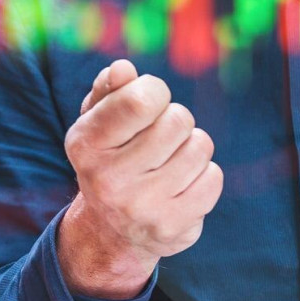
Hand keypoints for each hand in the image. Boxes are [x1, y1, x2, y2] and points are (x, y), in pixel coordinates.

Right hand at [57, 60, 222, 298]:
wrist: (111, 231)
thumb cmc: (111, 159)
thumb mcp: (98, 121)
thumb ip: (109, 89)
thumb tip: (122, 69)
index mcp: (86, 144)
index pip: (141, 100)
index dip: (155, 91)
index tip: (148, 103)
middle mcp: (109, 180)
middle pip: (178, 120)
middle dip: (175, 120)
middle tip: (160, 137)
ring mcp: (142, 207)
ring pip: (200, 147)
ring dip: (191, 147)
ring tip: (170, 160)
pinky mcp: (172, 228)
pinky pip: (213, 178)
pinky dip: (204, 175)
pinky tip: (181, 184)